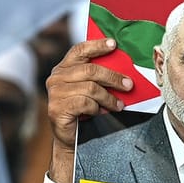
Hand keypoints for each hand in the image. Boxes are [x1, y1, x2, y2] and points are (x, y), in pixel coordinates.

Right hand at [44, 38, 133, 182]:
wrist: (70, 138)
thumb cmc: (82, 111)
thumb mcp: (90, 89)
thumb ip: (98, 77)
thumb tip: (123, 69)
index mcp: (63, 68)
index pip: (79, 50)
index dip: (97, 45)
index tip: (114, 44)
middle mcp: (56, 78)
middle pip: (90, 70)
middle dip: (113, 77)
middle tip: (128, 85)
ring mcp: (55, 93)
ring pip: (90, 88)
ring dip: (108, 97)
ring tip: (118, 105)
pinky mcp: (57, 108)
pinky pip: (85, 103)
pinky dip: (96, 108)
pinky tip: (100, 112)